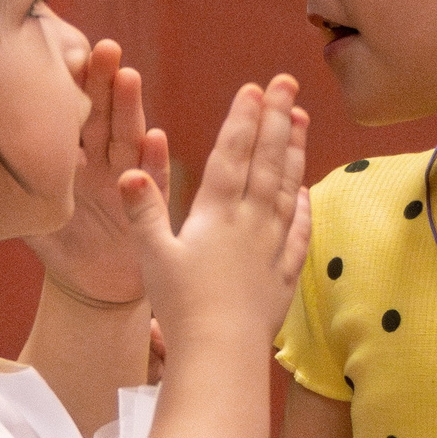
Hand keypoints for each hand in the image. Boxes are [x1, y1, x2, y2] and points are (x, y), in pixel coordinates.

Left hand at [34, 39, 168, 305]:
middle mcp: (102, 159)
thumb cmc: (59, 243)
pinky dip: (154, 161)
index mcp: (72, 153)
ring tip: (128, 76)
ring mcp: (127, 178)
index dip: (71, 84)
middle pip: (103, 113)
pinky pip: (152, 182)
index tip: (64, 52)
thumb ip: (3, 187)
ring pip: (128, 137)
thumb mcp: (27, 210)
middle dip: (104, 80)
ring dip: (130, 107)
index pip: (71, 112)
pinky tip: (156, 136)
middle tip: (104, 48)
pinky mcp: (148, 206)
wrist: (91, 285)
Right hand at [119, 76, 308, 346]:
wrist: (221, 355)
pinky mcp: (284, 276)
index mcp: (216, 215)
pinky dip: (304, 209)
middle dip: (277, 119)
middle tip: (289, 83)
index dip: (243, 119)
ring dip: (295, 152)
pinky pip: (299, 234)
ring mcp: (271, 248)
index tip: (255, 88)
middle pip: (266, 162)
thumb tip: (130, 169)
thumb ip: (145, 211)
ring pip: (288, 190)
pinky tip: (306, 190)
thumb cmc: (181, 308)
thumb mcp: (153, 257)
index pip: (232, 155)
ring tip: (301, 119)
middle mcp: (250, 224)